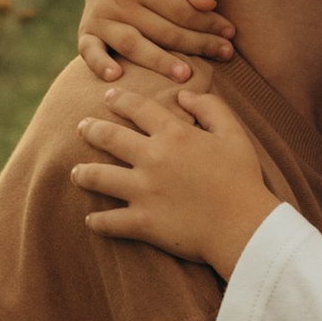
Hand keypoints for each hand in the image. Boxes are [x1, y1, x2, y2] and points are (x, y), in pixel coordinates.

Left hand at [70, 78, 284, 275]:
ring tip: (76, 173)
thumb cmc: (243, 179)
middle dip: (90, 130)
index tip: (107, 96)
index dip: (119, 99)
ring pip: (98, 177)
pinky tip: (91, 220)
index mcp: (174, 134)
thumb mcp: (234, 134)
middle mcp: (152, 158)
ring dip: (83, 173)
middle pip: (108, 137)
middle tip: (81, 128)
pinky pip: (108, 221)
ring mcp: (143, 191)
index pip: (136, 108)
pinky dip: (97, 221)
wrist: (245, 226)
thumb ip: (210, 108)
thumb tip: (184, 94)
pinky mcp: (142, 222)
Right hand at [76, 0, 237, 84]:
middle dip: (197, 44)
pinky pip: (89, 51)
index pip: (181, 10)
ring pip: (133, 45)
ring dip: (158, 61)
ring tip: (184, 75)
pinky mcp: (87, 32)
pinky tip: (116, 76)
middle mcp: (119, 2)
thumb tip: (208, 3)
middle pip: (163, 30)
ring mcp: (101, 19)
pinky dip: (99, 64)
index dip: (208, 23)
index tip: (230, 34)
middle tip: (225, 55)